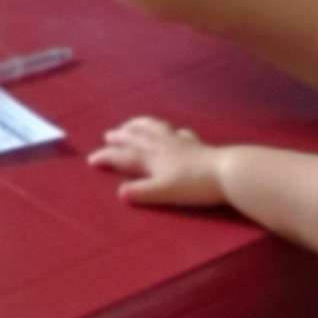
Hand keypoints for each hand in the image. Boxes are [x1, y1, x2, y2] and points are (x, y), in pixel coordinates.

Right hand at [90, 115, 232, 208]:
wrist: (226, 172)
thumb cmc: (193, 185)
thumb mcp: (164, 192)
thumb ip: (142, 192)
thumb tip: (119, 193)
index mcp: (151, 158)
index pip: (124, 156)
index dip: (107, 156)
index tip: (92, 159)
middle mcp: (162, 145)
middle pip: (137, 138)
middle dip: (120, 136)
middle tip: (108, 134)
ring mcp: (179, 142)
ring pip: (155, 129)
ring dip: (140, 125)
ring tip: (132, 124)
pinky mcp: (196, 144)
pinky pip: (178, 133)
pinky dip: (171, 131)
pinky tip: (173, 133)